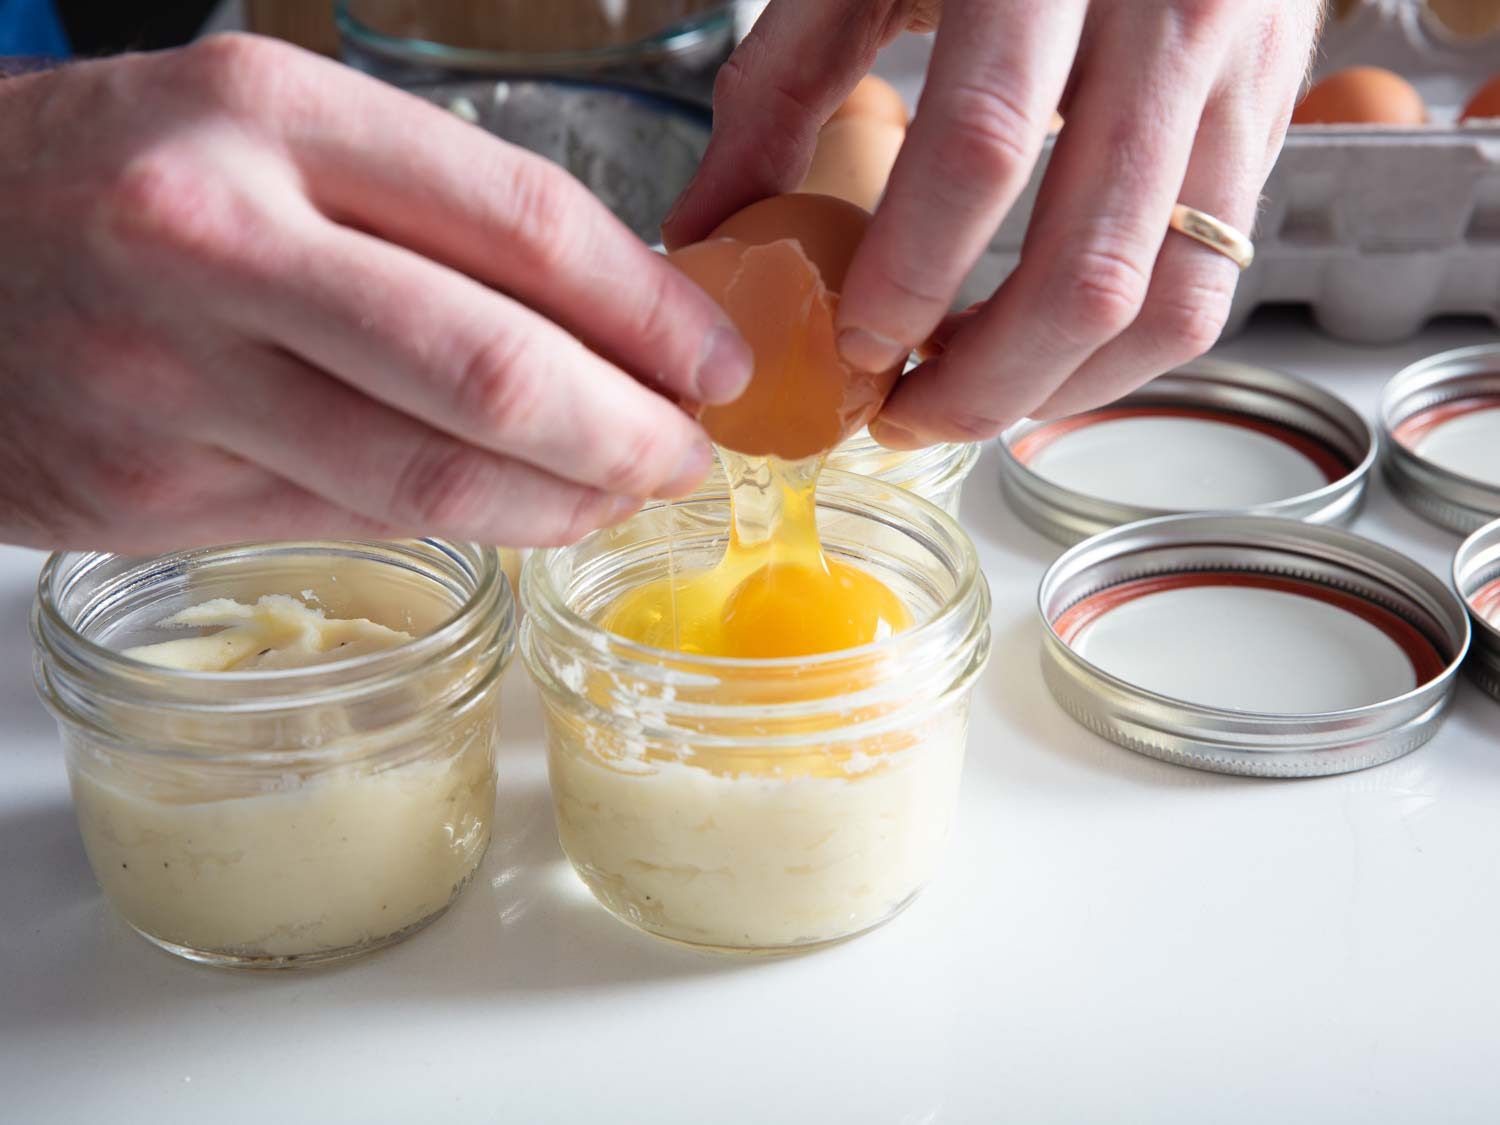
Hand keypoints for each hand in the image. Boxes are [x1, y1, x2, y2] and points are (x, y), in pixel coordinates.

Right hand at [0, 34, 750, 551]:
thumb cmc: (114, 182)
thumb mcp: (265, 134)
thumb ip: (428, 216)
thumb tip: (616, 318)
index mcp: (269, 113)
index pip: (526, 223)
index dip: (651, 310)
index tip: (717, 358)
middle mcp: (218, 238)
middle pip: (497, 368)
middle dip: (629, 429)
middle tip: (687, 451)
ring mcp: (176, 376)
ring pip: (435, 475)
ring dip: (563, 500)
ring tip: (620, 493)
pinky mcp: (152, 491)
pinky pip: (359, 519)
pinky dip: (470, 528)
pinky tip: (522, 513)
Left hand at [664, 0, 1319, 447]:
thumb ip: (782, 84)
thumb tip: (706, 228)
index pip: (981, 146)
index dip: (911, 270)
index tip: (852, 343)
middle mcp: (1169, 15)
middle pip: (1092, 267)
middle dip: (984, 380)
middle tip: (903, 416)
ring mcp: (1237, 74)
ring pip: (1171, 301)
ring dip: (1058, 387)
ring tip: (966, 397)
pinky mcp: (1267, 117)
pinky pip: (1211, 282)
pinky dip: (1121, 352)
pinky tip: (1039, 356)